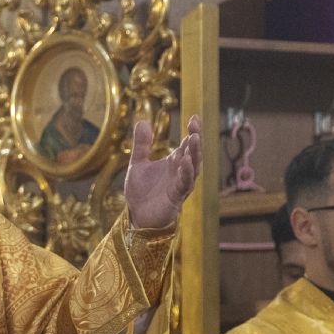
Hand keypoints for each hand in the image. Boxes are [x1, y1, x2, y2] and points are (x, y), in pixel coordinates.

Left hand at [122, 115, 201, 229]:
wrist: (137, 215)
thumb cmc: (141, 191)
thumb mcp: (138, 164)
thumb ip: (142, 145)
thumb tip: (142, 121)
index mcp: (173, 162)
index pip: (186, 144)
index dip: (192, 131)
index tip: (194, 117)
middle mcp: (180, 172)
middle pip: (193, 153)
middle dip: (196, 139)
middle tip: (195, 125)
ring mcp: (180, 184)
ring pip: (193, 168)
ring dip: (194, 154)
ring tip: (194, 138)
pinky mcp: (176, 197)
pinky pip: (184, 183)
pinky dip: (186, 172)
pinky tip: (185, 161)